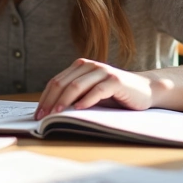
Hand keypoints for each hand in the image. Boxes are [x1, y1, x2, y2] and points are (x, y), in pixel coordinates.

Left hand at [36, 58, 164, 118]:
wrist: (145, 90)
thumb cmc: (115, 95)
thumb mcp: (91, 93)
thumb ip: (74, 95)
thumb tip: (50, 110)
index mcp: (80, 66)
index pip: (56, 82)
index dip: (45, 97)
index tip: (38, 114)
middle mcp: (89, 65)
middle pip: (63, 83)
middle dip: (50, 101)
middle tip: (43, 117)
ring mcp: (103, 71)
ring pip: (76, 86)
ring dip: (64, 101)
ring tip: (56, 113)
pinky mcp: (115, 80)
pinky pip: (97, 90)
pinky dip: (86, 100)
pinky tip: (78, 109)